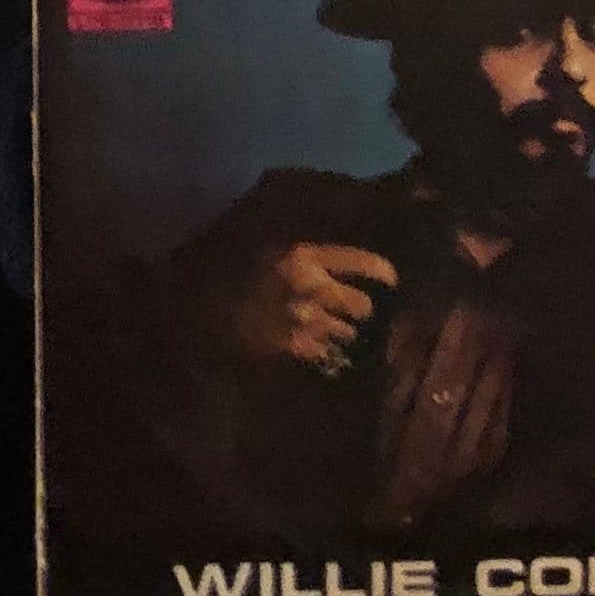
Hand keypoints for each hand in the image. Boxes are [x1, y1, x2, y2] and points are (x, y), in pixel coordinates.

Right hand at [226, 242, 398, 373]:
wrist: (202, 305)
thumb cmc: (230, 265)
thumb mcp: (266, 245)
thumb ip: (300, 251)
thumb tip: (330, 256)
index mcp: (305, 256)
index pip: (358, 261)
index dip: (380, 270)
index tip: (392, 279)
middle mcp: (313, 287)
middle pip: (360, 304)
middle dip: (360, 306)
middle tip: (356, 307)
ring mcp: (306, 320)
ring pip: (345, 331)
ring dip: (342, 329)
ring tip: (333, 327)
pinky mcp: (295, 346)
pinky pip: (323, 350)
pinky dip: (323, 348)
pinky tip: (314, 344)